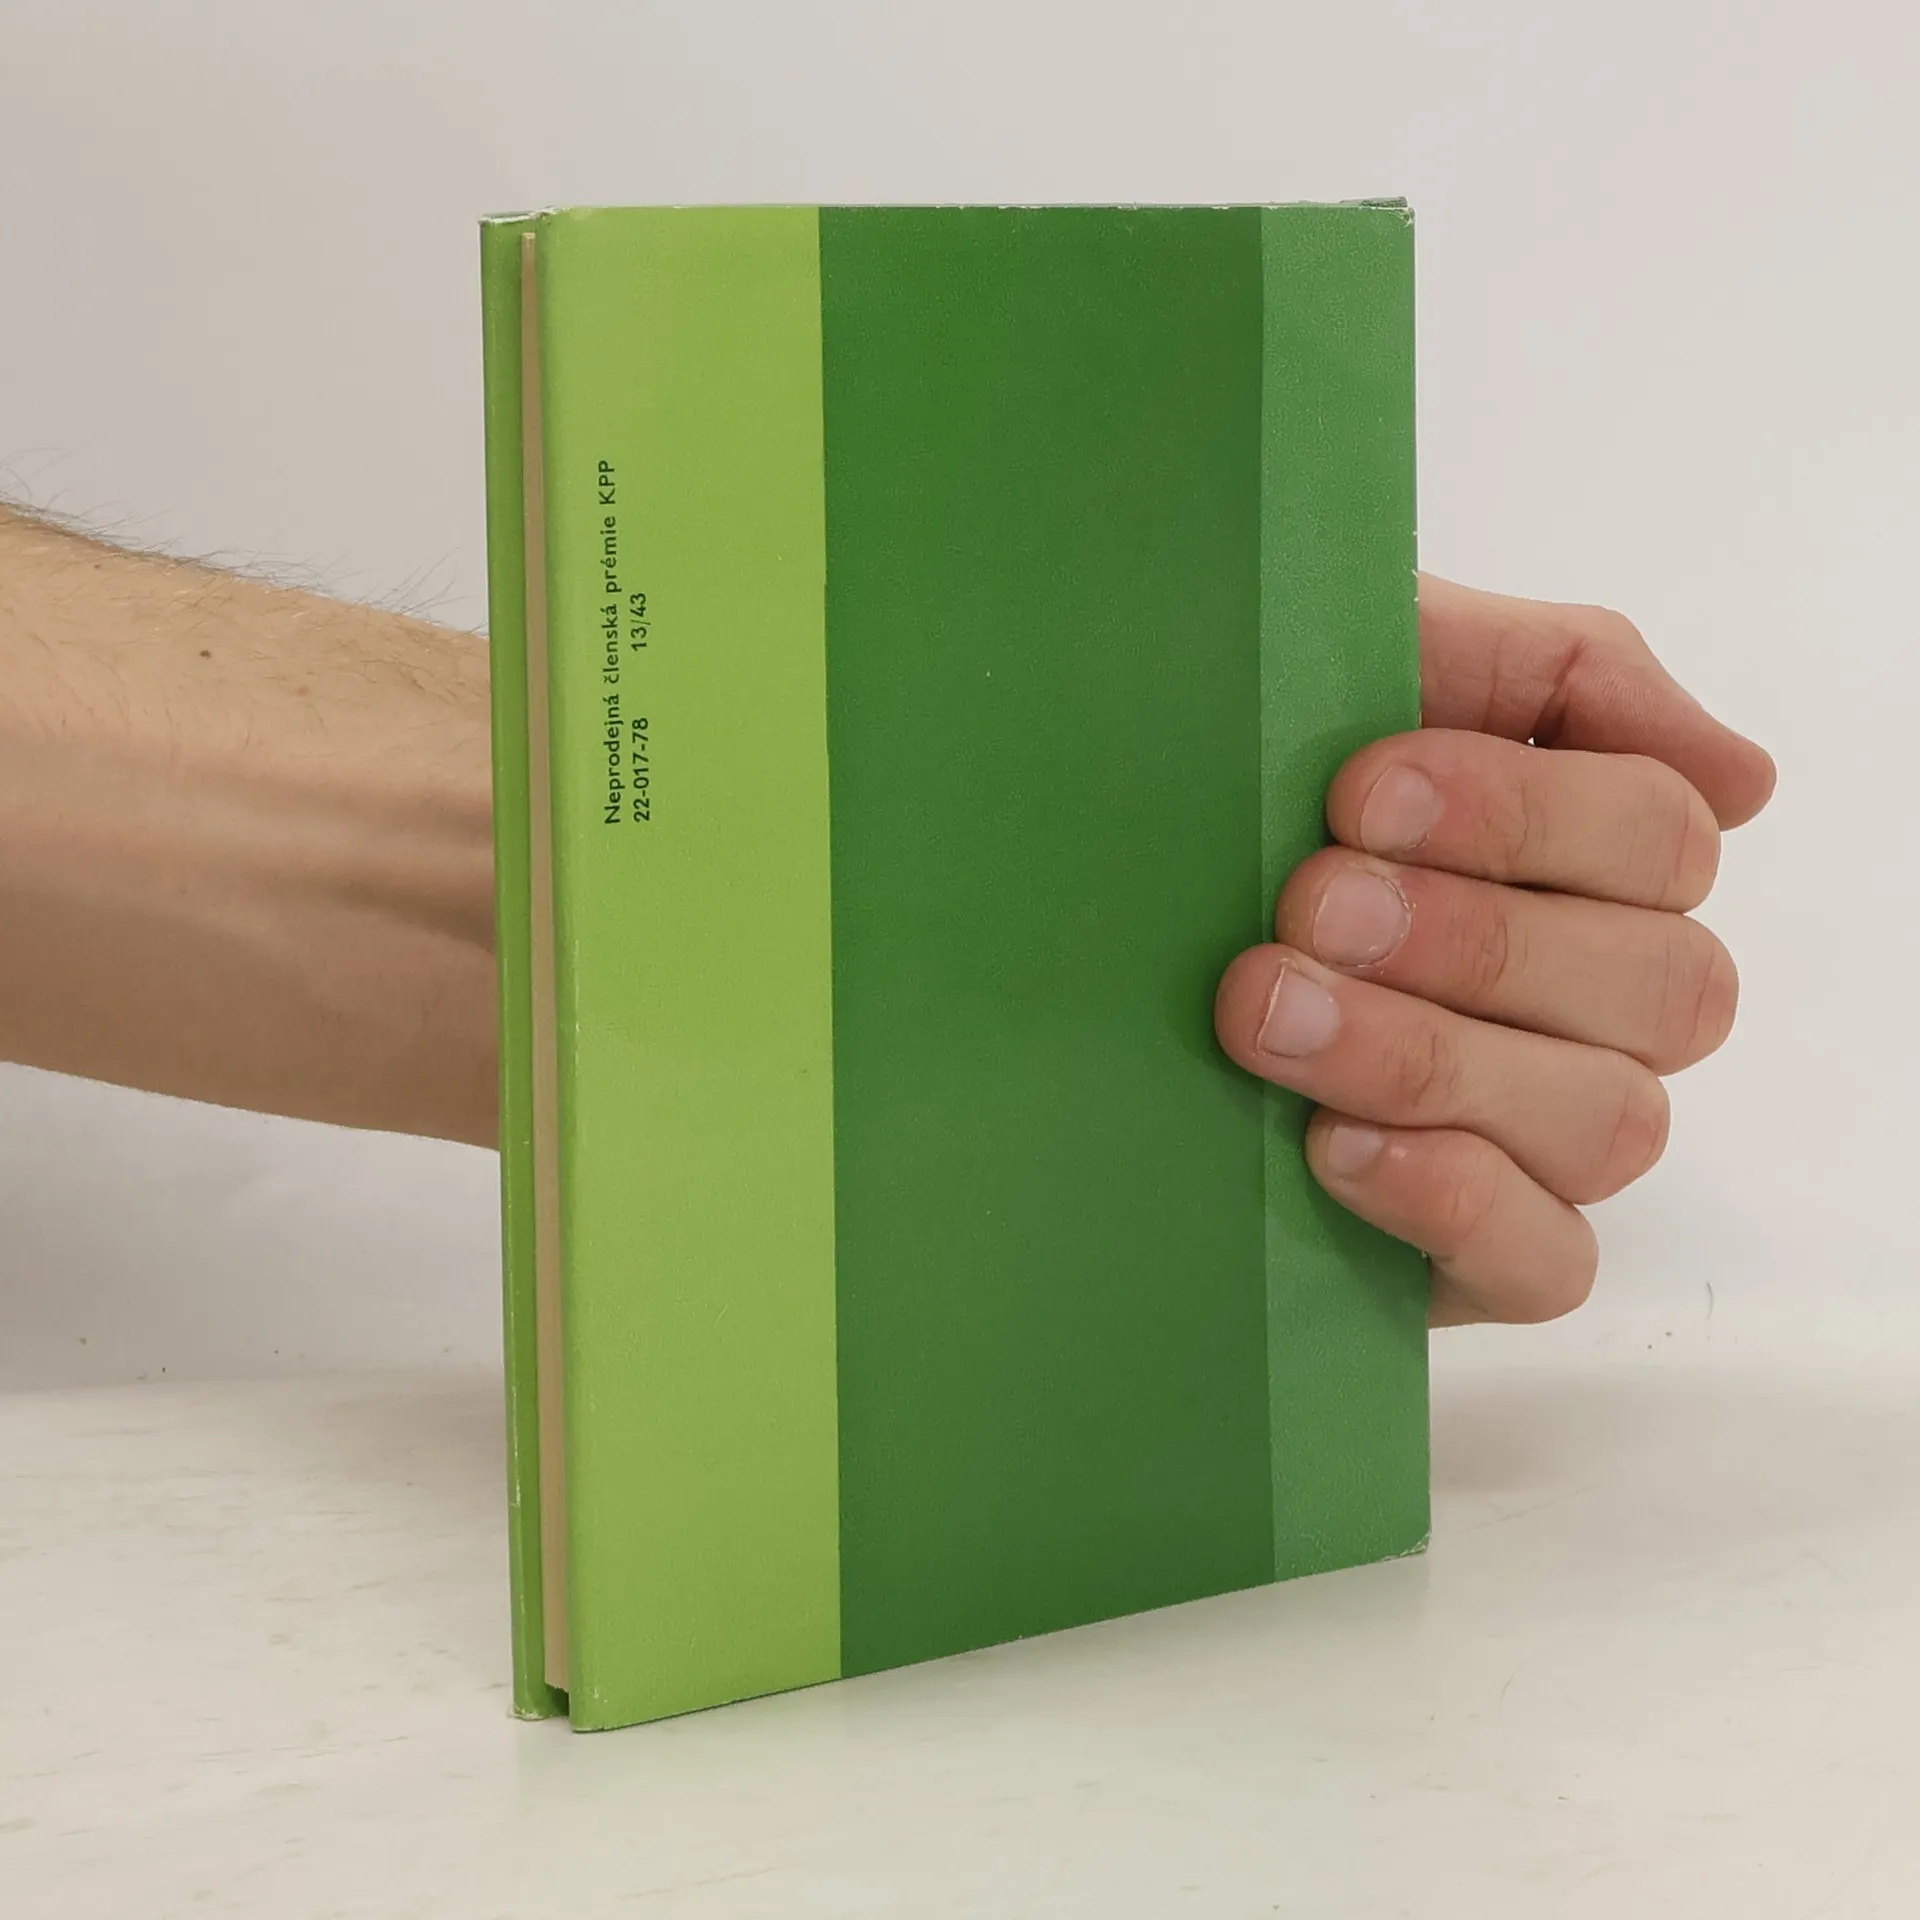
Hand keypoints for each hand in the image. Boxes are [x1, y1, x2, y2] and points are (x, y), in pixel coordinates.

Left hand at [1214, 575, 1776, 1326]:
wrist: (1084, 930)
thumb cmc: (1238, 787)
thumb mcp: (1363, 669)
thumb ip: (1555, 673)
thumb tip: (1741, 777)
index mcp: (1594, 859)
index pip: (1661, 835)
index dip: (1524, 814)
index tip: (1357, 794)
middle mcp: (1601, 1004)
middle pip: (1664, 984)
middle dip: (1476, 940)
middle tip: (1308, 908)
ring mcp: (1547, 1134)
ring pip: (1609, 1121)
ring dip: (1433, 1057)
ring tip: (1269, 1015)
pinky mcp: (1479, 1254)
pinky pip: (1549, 1261)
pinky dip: (1454, 1200)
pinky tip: (1333, 1145)